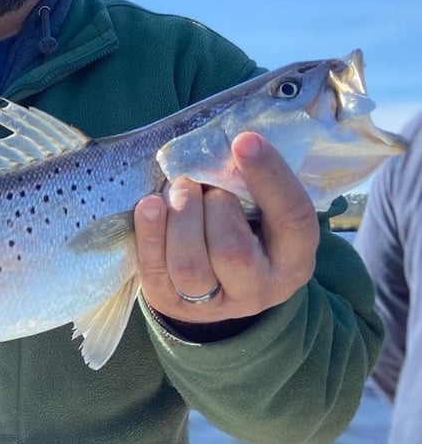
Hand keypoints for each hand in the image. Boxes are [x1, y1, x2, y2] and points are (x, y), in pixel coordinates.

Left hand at [133, 132, 318, 323]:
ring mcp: (215, 303)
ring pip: (190, 266)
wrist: (218, 283)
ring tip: (178, 190)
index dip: (269, 176)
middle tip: (200, 181)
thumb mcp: (264, 211)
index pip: (293, 216)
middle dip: (212, 204)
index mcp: (295, 258)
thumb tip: (227, 146)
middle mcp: (260, 288)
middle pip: (233, 250)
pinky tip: (149, 206)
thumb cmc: (245, 229)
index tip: (244, 140)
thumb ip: (252, 185)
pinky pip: (156, 270)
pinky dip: (149, 234)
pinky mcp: (173, 303)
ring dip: (179, 217)